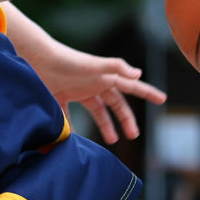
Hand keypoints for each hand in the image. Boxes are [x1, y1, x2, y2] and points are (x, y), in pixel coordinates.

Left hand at [30, 41, 166, 143]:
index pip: (131, 87)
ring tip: (112, 140)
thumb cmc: (67, 60)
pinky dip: (74, 126)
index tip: (162, 100)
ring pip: (97, 111)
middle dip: (126, 119)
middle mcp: (94, 83)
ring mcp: (77, 90)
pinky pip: (70, 114)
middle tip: (133, 135)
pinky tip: (75, 138)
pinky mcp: (60, 96)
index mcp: (105, 77)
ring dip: (106, 125)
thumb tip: (138, 74)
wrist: (37, 58)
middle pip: (116, 104)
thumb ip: (116, 67)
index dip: (147, 93)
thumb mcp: (94, 65)